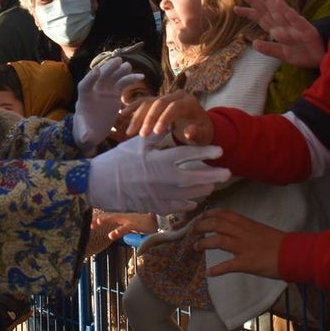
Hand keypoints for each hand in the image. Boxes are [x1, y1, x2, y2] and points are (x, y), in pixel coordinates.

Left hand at [74, 57, 143, 153]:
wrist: (92, 132)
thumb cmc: (85, 133)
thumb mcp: (84, 136)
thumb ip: (85, 135)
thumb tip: (87, 138)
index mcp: (84, 99)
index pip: (85, 85)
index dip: (90, 78)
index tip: (96, 71)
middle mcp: (94, 91)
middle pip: (100, 76)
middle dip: (108, 69)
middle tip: (117, 61)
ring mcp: (105, 91)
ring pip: (112, 77)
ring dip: (120, 70)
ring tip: (128, 66)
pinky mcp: (114, 93)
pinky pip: (123, 83)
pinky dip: (131, 78)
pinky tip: (141, 76)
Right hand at [87, 134, 229, 215]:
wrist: (101, 184)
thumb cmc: (119, 160)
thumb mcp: (138, 144)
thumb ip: (158, 135)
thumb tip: (171, 122)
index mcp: (162, 160)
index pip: (191, 155)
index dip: (207, 152)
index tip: (220, 151)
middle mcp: (167, 180)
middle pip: (199, 178)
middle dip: (215, 175)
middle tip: (227, 172)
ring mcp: (163, 196)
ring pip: (193, 194)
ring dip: (205, 189)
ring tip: (211, 184)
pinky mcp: (158, 207)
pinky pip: (180, 207)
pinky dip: (190, 202)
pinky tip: (194, 199)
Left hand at [92, 211, 158, 239]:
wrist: (159, 221)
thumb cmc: (146, 225)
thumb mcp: (133, 227)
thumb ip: (124, 229)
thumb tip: (116, 234)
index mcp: (123, 218)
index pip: (109, 217)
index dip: (99, 219)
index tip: (90, 223)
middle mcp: (125, 217)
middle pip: (109, 216)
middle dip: (98, 219)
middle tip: (88, 224)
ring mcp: (129, 219)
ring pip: (115, 218)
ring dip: (105, 220)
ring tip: (97, 222)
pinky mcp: (135, 224)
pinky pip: (125, 228)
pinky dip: (118, 231)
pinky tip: (111, 235)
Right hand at [123, 91, 214, 143]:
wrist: (198, 126)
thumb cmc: (201, 132)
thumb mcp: (203, 135)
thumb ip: (197, 133)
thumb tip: (189, 131)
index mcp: (189, 102)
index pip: (174, 107)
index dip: (164, 118)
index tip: (156, 133)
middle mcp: (176, 96)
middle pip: (158, 103)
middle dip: (148, 119)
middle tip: (140, 134)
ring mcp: (165, 97)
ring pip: (148, 102)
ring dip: (137, 116)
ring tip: (129, 132)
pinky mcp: (156, 101)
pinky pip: (142, 102)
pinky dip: (132, 109)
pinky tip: (121, 116)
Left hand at [191, 208, 284, 278]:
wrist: (294, 253)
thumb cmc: (279, 243)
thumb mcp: (260, 230)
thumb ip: (246, 229)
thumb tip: (233, 230)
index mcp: (246, 223)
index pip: (223, 213)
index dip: (208, 214)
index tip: (198, 217)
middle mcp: (243, 232)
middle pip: (216, 223)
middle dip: (200, 226)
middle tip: (191, 232)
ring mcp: (244, 247)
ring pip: (218, 240)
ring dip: (203, 244)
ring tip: (195, 248)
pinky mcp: (247, 263)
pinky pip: (228, 265)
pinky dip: (216, 269)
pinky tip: (208, 273)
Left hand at [236, 0, 324, 68]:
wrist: (321, 59)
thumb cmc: (302, 53)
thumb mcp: (282, 54)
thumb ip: (269, 49)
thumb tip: (254, 44)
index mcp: (278, 30)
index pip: (262, 19)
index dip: (249, 13)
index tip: (235, 8)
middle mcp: (285, 24)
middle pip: (268, 10)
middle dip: (255, 1)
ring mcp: (295, 25)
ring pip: (280, 11)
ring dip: (270, 0)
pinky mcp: (306, 29)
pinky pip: (295, 20)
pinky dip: (288, 12)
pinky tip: (280, 3)